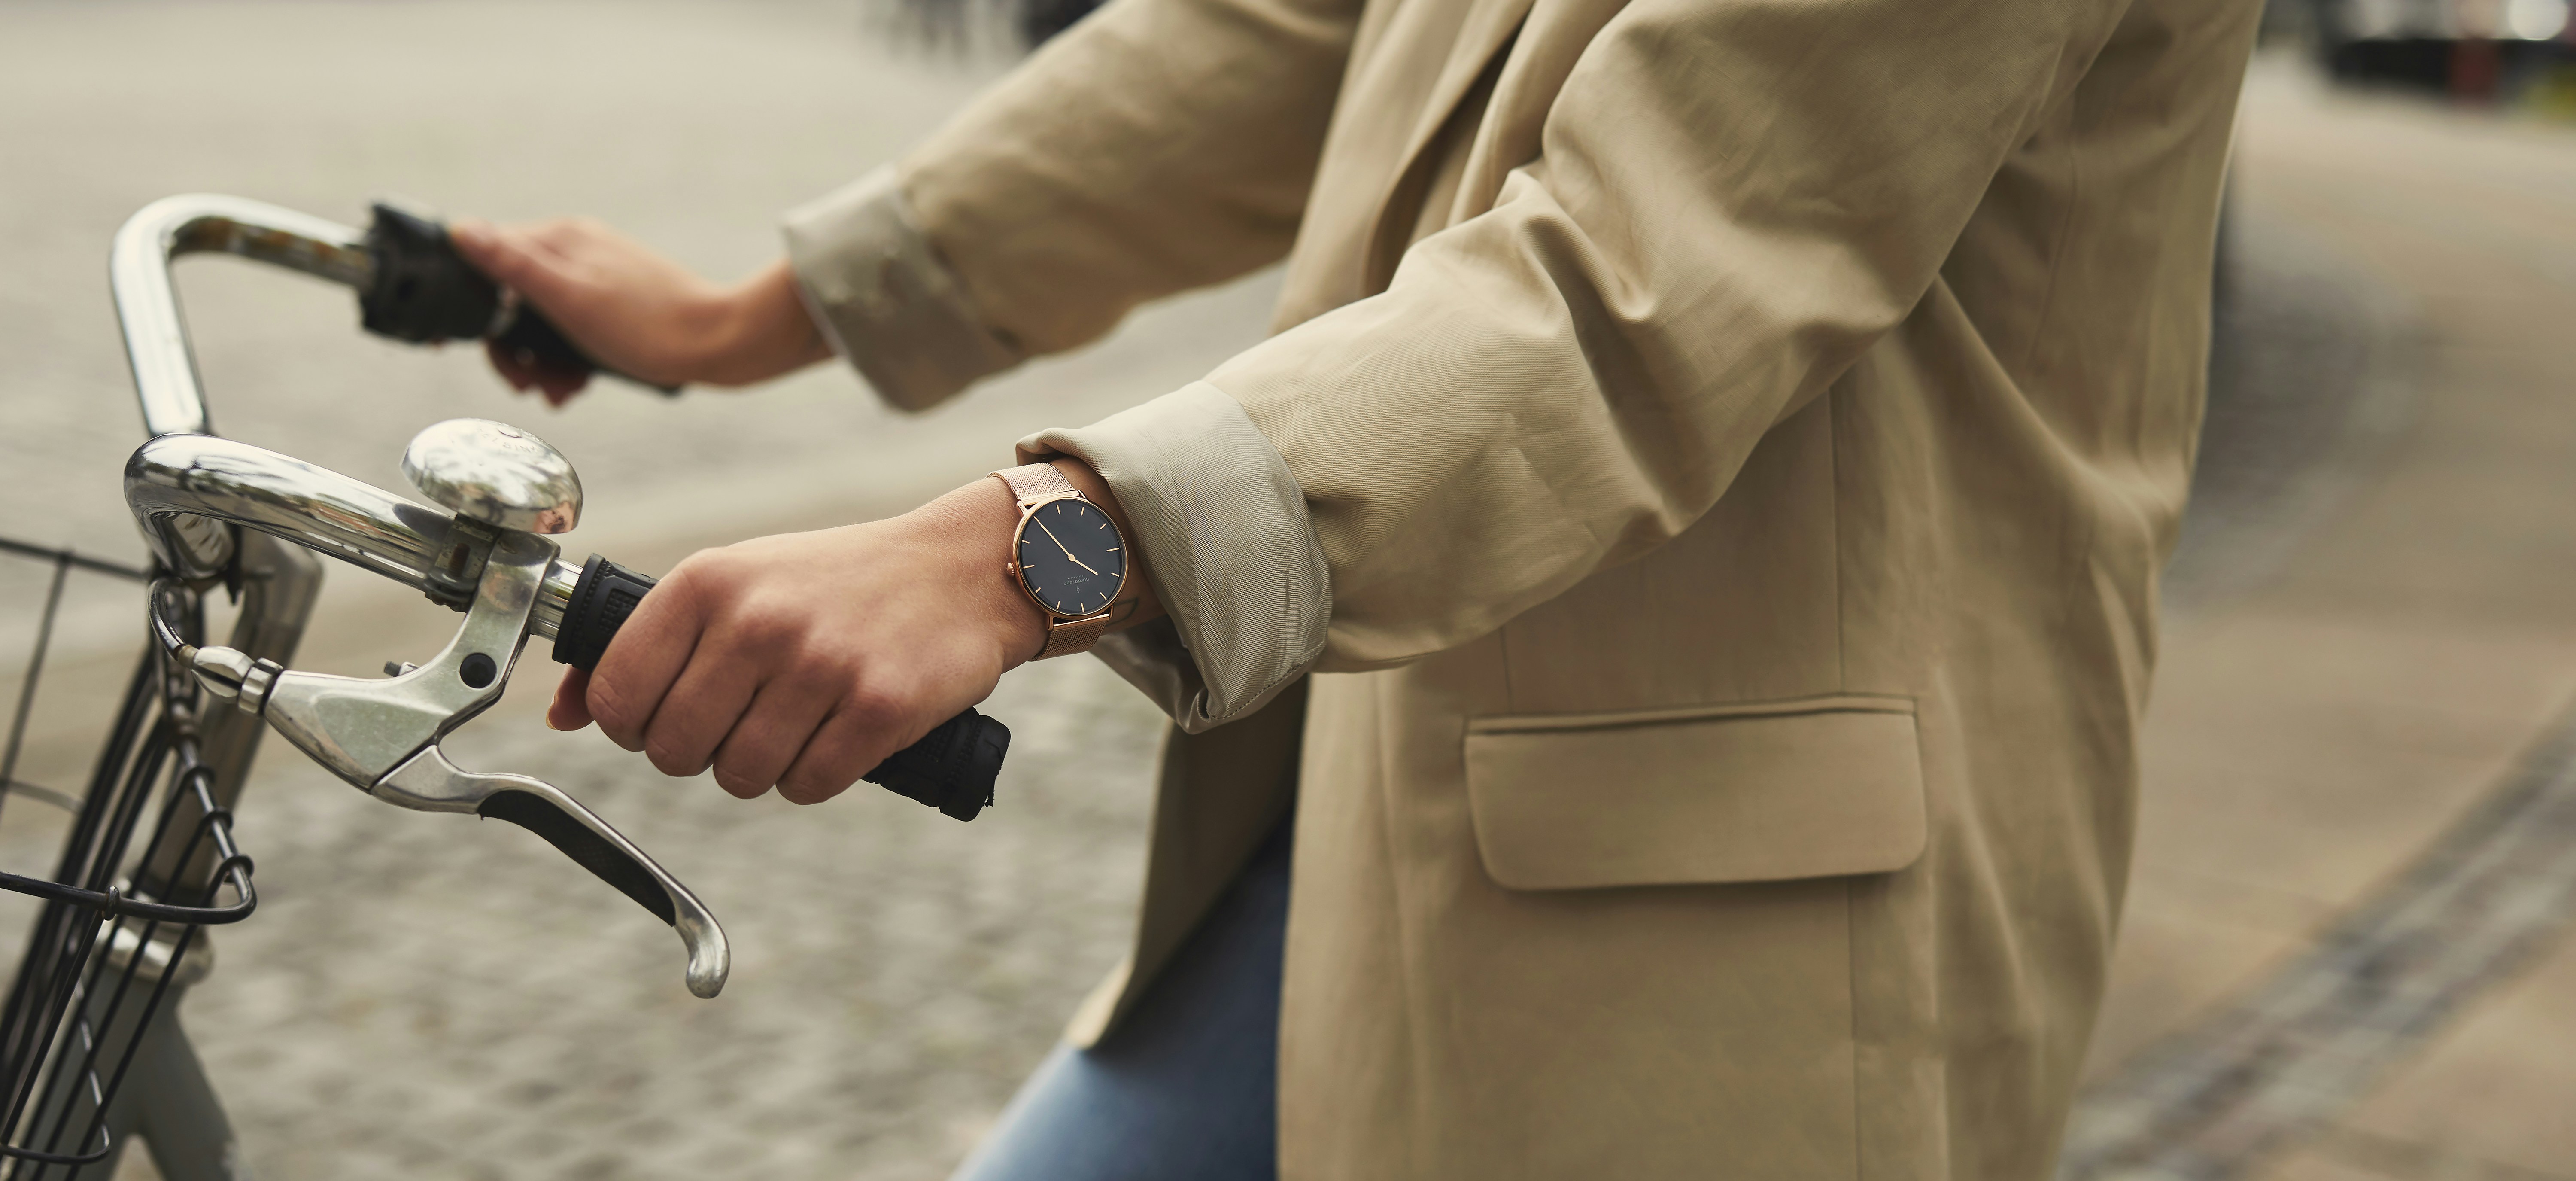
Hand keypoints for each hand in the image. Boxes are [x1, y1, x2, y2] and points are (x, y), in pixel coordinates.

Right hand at [449, 218, 830, 404]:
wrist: (721, 345)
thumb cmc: (647, 324)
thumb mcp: (569, 296)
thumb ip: (515, 264)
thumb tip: (462, 230)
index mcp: (559, 238)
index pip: (487, 259)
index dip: (467, 304)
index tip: (450, 343)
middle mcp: (575, 252)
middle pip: (512, 299)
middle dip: (511, 347)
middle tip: (524, 383)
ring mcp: (596, 280)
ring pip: (542, 323)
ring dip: (539, 363)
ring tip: (557, 391)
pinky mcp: (615, 310)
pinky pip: (573, 335)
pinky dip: (568, 362)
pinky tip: (577, 386)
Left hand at [549, 461, 1160, 804]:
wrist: (957, 571)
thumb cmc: (835, 583)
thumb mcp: (738, 583)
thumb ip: (650, 643)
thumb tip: (565, 713)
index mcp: (709, 581)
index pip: (619, 694)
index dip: (633, 725)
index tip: (663, 717)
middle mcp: (758, 620)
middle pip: (675, 749)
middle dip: (700, 753)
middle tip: (739, 725)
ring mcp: (820, 665)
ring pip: (742, 776)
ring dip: (761, 770)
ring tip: (792, 728)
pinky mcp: (878, 706)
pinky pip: (809, 785)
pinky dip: (815, 778)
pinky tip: (834, 738)